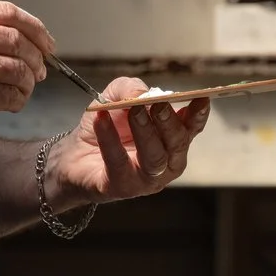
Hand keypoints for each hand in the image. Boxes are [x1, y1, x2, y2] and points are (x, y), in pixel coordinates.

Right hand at [0, 0, 54, 146]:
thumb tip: (15, 37)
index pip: (7, 11)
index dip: (34, 26)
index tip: (45, 41)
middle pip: (18, 38)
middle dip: (37, 55)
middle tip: (41, 69)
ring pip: (20, 66)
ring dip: (29, 80)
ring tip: (25, 88)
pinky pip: (13, 93)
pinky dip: (19, 99)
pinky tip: (12, 103)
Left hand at [46, 77, 209, 205]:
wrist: (74, 155)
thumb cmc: (105, 126)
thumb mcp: (116, 97)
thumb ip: (130, 88)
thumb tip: (142, 93)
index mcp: (171, 140)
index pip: (191, 128)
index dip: (198, 115)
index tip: (201, 98)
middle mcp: (166, 163)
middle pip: (177, 144)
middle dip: (169, 122)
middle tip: (157, 104)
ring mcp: (146, 179)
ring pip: (155, 158)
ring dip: (146, 132)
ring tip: (133, 111)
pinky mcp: (122, 188)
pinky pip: (119, 163)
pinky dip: (110, 140)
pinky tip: (101, 120)